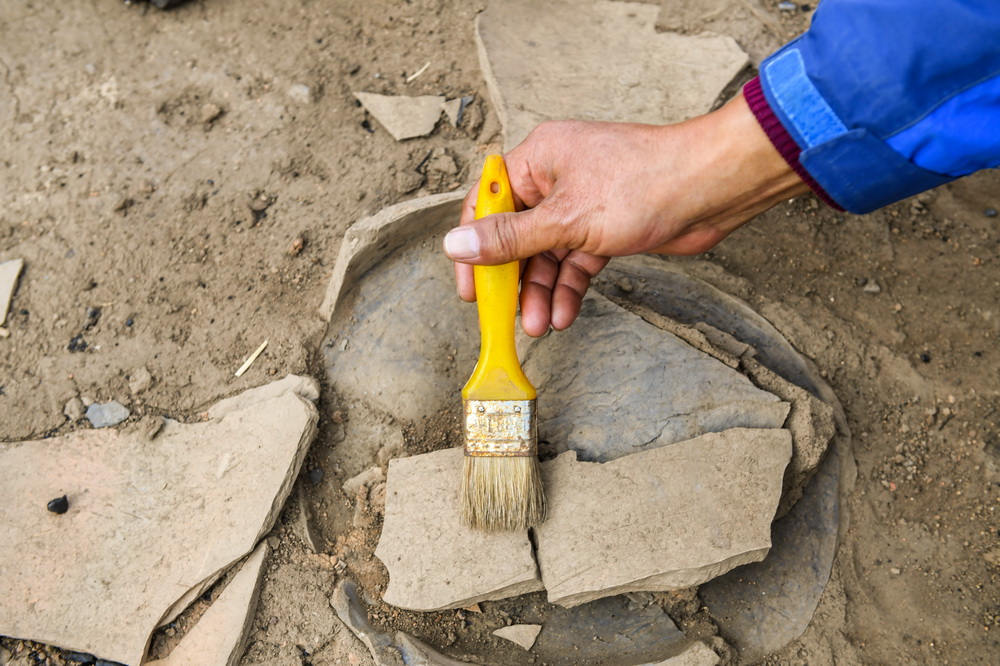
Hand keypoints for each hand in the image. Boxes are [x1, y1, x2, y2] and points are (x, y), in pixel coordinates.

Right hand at [444, 94, 807, 335]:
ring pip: (547, 255)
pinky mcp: (605, 229)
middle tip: (504, 317)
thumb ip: (510, 238)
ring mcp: (581, 206)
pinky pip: (575, 263)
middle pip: (516, 236)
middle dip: (512, 280)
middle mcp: (555, 180)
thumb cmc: (645, 183)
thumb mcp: (567, 218)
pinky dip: (569, 288)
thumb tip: (457, 245)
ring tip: (538, 325)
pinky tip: (564, 313)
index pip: (487, 204)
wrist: (712, 189)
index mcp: (538, 160)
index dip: (473, 246)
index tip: (470, 287)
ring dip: (541, 291)